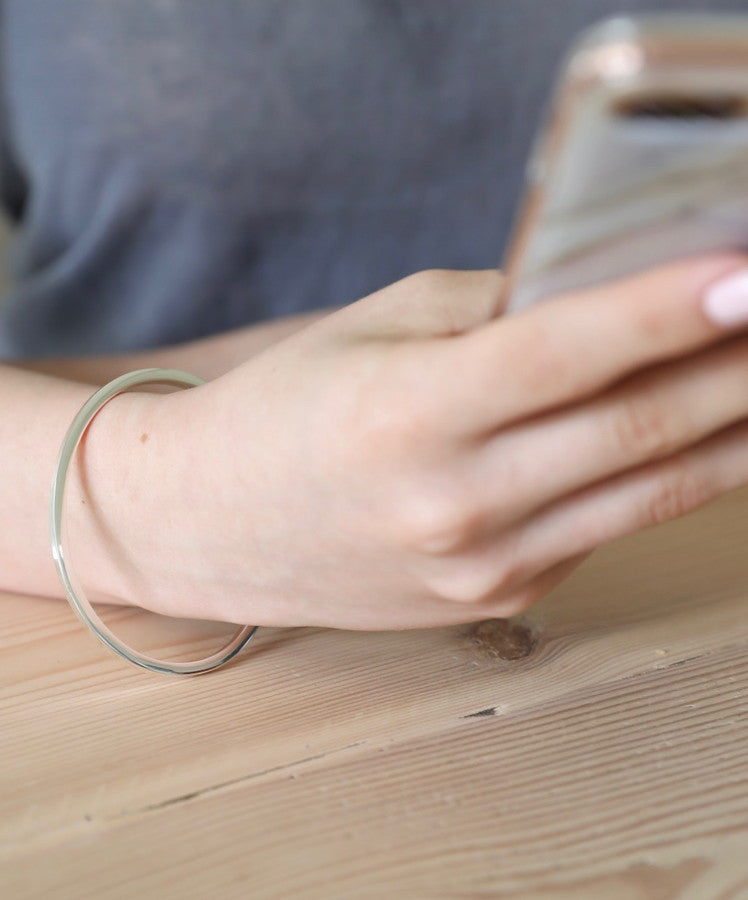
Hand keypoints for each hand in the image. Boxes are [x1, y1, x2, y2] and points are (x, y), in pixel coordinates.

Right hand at [94, 254, 747, 629]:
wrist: (210, 521)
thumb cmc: (281, 408)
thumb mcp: (374, 329)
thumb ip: (493, 310)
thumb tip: (605, 294)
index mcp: (407, 412)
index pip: (568, 352)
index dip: (670, 307)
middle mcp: (451, 503)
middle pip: (637, 428)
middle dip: (737, 368)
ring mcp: (481, 567)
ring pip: (646, 493)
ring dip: (731, 432)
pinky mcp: (495, 600)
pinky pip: (600, 530)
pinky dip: (652, 478)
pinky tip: (675, 438)